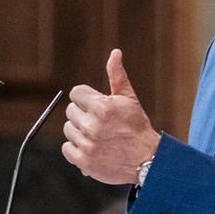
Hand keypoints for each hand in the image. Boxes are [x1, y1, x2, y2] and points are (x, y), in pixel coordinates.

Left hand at [62, 49, 160, 184]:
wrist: (147, 160)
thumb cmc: (137, 127)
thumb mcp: (129, 99)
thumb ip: (117, 75)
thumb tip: (115, 52)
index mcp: (101, 107)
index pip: (76, 93)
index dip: (85, 98)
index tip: (95, 106)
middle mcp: (92, 125)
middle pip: (70, 111)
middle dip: (82, 114)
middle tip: (98, 122)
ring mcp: (87, 144)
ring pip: (68, 129)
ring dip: (79, 132)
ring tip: (97, 136)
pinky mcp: (84, 161)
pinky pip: (67, 149)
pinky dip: (76, 149)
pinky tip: (90, 147)